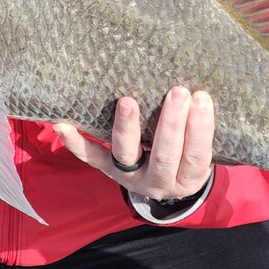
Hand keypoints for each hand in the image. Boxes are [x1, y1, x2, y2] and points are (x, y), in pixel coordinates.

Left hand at [54, 87, 214, 202]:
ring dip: (127, 128)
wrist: (168, 182)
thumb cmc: (190, 153)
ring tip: (128, 101)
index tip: (202, 98)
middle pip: (164, 156)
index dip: (200, 129)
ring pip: (126, 155)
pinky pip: (90, 157)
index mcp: (189, 178)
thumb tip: (206, 86)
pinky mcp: (107, 169)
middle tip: (177, 92)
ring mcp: (129, 176)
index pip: (197, 156)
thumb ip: (203, 128)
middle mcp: (159, 182)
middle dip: (171, 124)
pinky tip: (62, 124)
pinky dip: (75, 142)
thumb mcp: (203, 150)